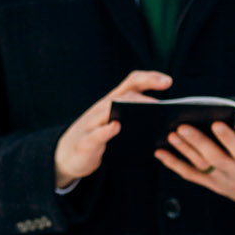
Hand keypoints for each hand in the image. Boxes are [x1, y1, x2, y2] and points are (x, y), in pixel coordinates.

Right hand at [54, 71, 171, 188]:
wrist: (66, 155)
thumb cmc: (97, 136)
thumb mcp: (113, 122)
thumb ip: (134, 117)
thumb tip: (165, 118)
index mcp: (112, 102)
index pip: (132, 82)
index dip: (149, 78)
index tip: (168, 81)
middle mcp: (102, 108)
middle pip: (124, 95)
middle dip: (144, 97)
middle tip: (162, 104)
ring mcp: (92, 124)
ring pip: (109, 109)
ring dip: (128, 108)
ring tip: (147, 111)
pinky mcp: (86, 142)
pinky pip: (96, 133)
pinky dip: (106, 130)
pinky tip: (116, 127)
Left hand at [156, 114, 234, 218]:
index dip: (228, 139)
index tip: (217, 124)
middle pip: (214, 158)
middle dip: (197, 142)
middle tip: (182, 127)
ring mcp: (225, 181)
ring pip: (200, 166)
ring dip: (183, 152)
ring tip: (170, 135)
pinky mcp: (216, 185)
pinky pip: (192, 176)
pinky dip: (175, 165)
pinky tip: (160, 154)